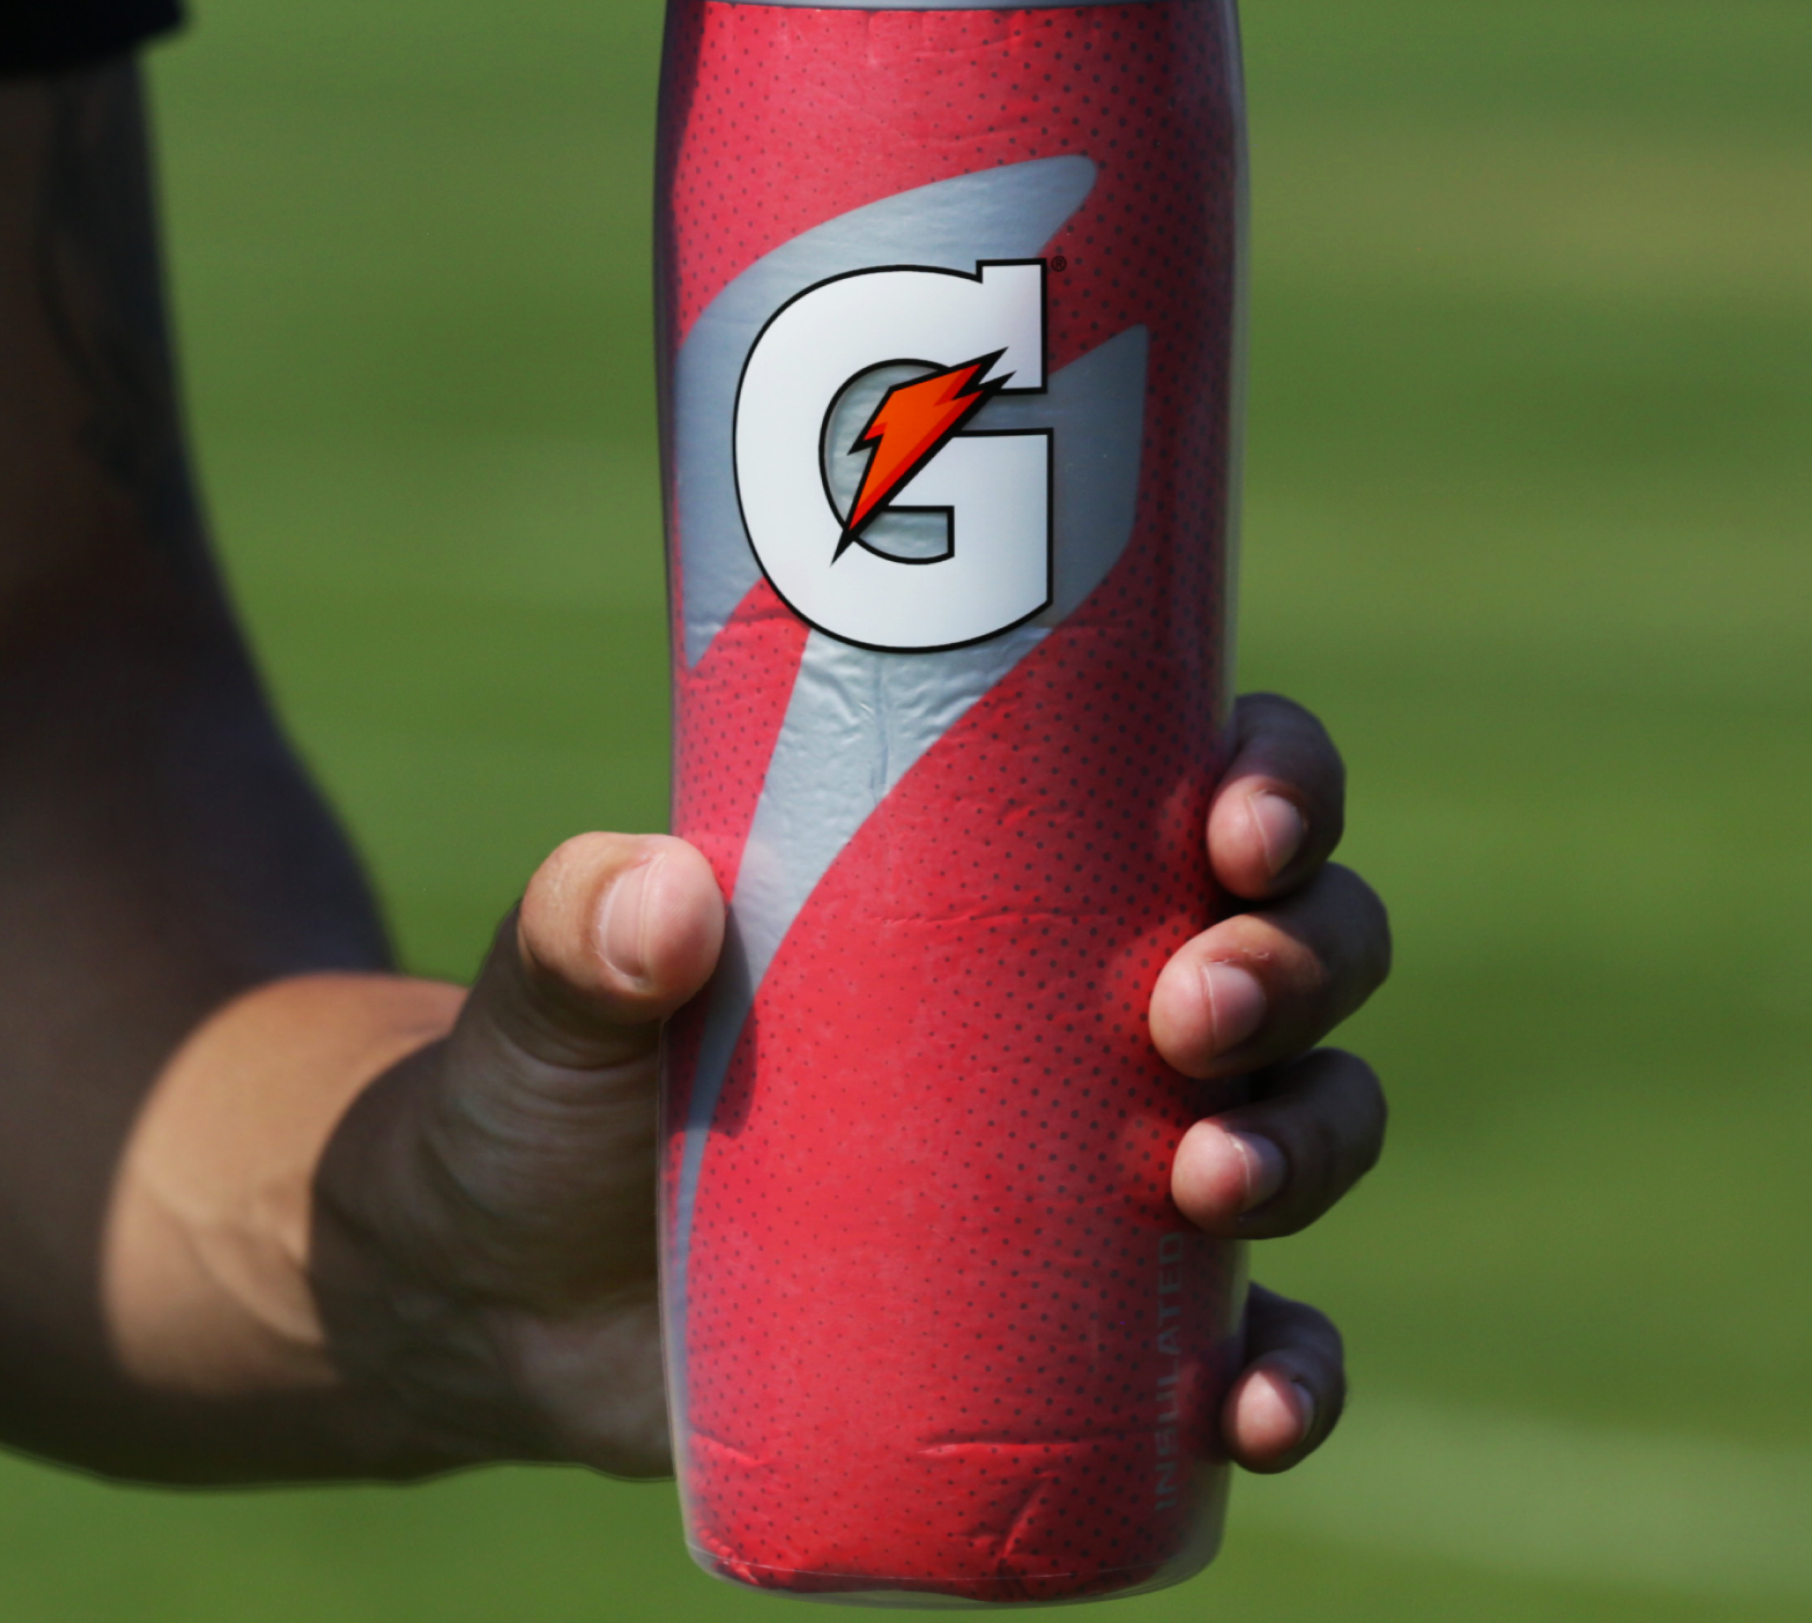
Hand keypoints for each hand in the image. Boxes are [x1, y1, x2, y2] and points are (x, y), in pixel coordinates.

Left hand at [106, 703, 1384, 1482]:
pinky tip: (1259, 1408)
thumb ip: (577, 930)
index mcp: (1026, 861)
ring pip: (1305, 1122)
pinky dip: (1290, 1376)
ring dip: (1310, 1143)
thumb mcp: (557, 989)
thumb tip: (663, 900)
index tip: (1238, 823)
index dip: (1280, 782)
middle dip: (1295, 964)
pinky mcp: (1090, 1333)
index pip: (1212, 780)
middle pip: (1297, 948)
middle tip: (1194, 1009)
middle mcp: (1102, 995)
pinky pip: (1250, 1350)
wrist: (509, 1294)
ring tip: (1212, 1185)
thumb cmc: (557, 1082)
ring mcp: (1108, 1167)